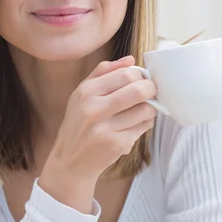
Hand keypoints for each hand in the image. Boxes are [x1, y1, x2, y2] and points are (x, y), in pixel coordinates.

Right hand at [45, 55, 156, 182]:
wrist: (69, 161)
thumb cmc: (78, 124)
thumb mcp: (81, 94)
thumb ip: (103, 72)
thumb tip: (131, 60)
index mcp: (86, 92)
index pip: (125, 74)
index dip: (140, 75)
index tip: (141, 80)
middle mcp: (94, 109)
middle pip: (138, 90)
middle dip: (151, 89)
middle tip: (150, 92)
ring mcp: (106, 128)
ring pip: (146, 110)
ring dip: (150, 108)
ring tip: (142, 109)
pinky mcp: (117, 144)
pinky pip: (144, 127)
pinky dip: (145, 123)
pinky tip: (135, 124)